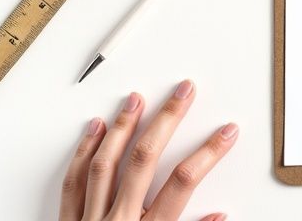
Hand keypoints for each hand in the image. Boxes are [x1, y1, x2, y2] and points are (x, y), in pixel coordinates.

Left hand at [59, 80, 237, 220]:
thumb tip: (218, 218)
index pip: (184, 183)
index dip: (208, 153)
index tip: (226, 132)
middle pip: (144, 160)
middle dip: (167, 121)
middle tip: (182, 92)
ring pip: (106, 163)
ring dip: (123, 127)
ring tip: (136, 99)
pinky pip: (74, 181)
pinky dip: (84, 152)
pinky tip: (94, 129)